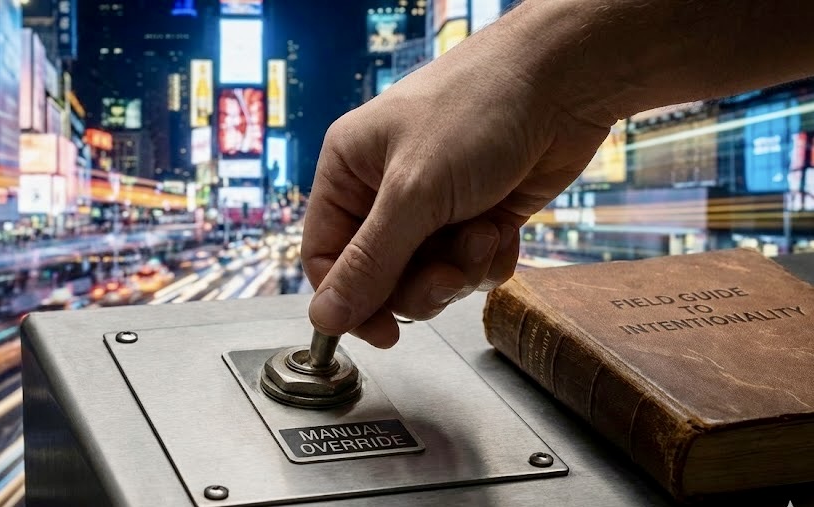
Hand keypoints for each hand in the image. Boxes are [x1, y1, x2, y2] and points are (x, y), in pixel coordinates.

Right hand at [301, 21, 611, 347]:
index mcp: (348, 172)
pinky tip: (504, 226)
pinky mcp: (476, 216)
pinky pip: (469, 268)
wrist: (564, 81)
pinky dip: (489, 258)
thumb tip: (323, 318)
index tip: (383, 332)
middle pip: (381, 278)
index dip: (349, 301)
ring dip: (460, 267)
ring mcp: (433, 206)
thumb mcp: (413, 193)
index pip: (325, 257)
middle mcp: (385, 191)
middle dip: (421, 281)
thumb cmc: (477, 110)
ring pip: (429, 278)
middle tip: (449, 268)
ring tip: (483, 230)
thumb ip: (368, 264)